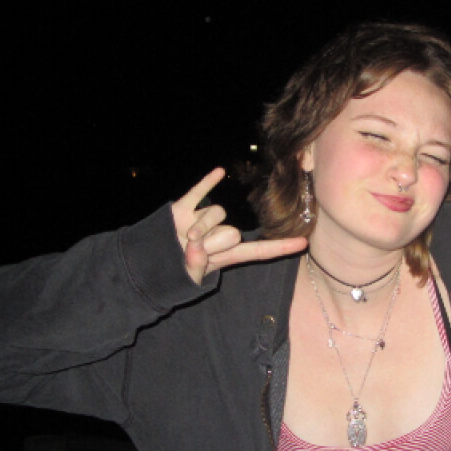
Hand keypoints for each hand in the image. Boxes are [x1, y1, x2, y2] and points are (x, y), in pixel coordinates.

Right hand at [172, 168, 307, 284]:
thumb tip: (195, 245)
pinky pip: (199, 192)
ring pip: (217, 213)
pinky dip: (207, 183)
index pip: (258, 250)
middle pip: (232, 232)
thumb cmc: (170, 274)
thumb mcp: (185, 278)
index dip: (280, 247)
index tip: (304, 242)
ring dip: (200, 225)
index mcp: (226, 255)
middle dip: (212, 242)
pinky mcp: (185, 209)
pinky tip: (219, 172)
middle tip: (193, 250)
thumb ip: (193, 267)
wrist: (146, 262)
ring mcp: (203, 220)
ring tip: (184, 237)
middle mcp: (219, 234)